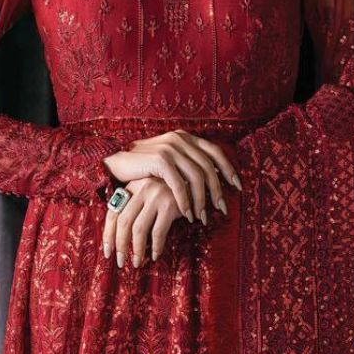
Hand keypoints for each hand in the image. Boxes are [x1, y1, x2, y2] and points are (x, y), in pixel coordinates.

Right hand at [102, 131, 239, 225]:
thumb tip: (212, 180)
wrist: (116, 162)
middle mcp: (180, 139)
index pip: (215, 151)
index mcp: (185, 137)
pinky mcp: (160, 160)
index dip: (229, 169)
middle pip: (208, 166)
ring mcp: (170, 148)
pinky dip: (185, 200)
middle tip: (222, 209)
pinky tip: (186, 213)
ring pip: (196, 176)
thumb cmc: (144, 167)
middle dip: (217, 190)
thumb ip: (188, 164)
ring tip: (202, 216)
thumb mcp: (170, 161)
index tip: (237, 187)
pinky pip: (179, 184)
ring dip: (201, 199)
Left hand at [103, 177, 187, 267]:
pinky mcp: (170, 205)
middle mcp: (142, 188)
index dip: (108, 234)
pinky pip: (158, 232)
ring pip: (139, 229)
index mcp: (132, 186)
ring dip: (137, 250)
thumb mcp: (150, 194)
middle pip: (123, 222)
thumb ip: (136, 207)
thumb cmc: (172, 194)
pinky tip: (155, 256)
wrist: (198, 183)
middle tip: (120, 262)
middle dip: (120, 245)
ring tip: (137, 263)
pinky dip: (156, 247)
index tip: (107, 252)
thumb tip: (121, 238)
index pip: (113, 212)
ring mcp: (156, 195)